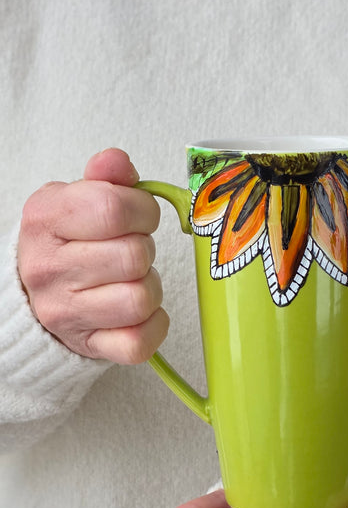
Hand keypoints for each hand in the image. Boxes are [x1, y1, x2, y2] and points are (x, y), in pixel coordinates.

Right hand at [17, 148, 167, 362]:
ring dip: (150, 286)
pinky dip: (153, 325)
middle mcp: (48, 269)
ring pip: (140, 299)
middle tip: (133, 248)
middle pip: (133, 256)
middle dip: (145, 248)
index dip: (143, 210)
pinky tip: (140, 311)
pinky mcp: (87, 345)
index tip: (140, 215)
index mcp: (45, 221)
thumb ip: (104, 177)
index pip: (113, 209)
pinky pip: (139, 342)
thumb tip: (117, 162)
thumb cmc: (64, 242)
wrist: (33, 292)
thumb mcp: (74, 198)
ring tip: (133, 278)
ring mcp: (66, 312)